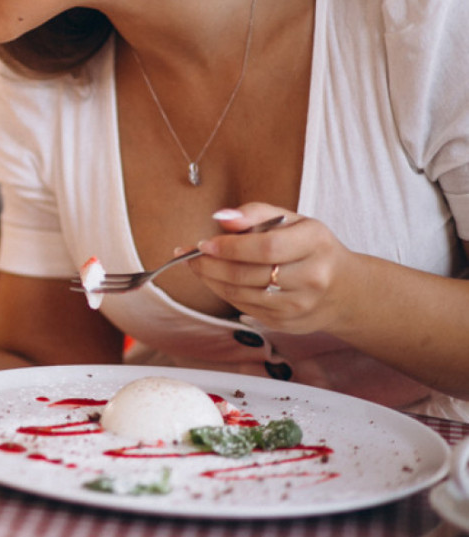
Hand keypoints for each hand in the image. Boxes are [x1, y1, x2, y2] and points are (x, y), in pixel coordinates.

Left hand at [189, 203, 357, 334]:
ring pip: (242, 294)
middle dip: (211, 265)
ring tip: (197, 266)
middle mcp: (313, 277)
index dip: (229, 247)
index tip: (203, 243)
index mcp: (315, 243)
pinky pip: (245, 308)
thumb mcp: (293, 220)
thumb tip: (221, 218)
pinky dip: (224, 293)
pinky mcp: (288, 323)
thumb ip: (256, 213)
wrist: (345, 290)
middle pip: (249, 274)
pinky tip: (216, 280)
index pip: (266, 248)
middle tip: (190, 255)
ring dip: (211, 280)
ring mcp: (301, 305)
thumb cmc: (310, 248)